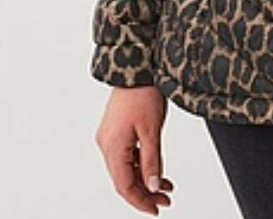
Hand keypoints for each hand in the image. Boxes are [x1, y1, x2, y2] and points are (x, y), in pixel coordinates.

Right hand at [95, 85, 174, 214]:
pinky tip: (155, 168)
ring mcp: (110, 137)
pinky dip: (141, 164)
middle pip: (124, 179)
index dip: (140, 200)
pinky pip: (127, 155)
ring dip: (144, 179)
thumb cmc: (143, 93)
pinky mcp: (116, 130)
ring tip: (165, 187)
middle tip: (164, 200)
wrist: (137, 67)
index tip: (155, 209)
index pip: (124, 185)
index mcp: (112, 146)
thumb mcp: (152, 130)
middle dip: (145, 192)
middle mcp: (107, 144)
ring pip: (125, 168)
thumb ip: (152, 161)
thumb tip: (154, 186)